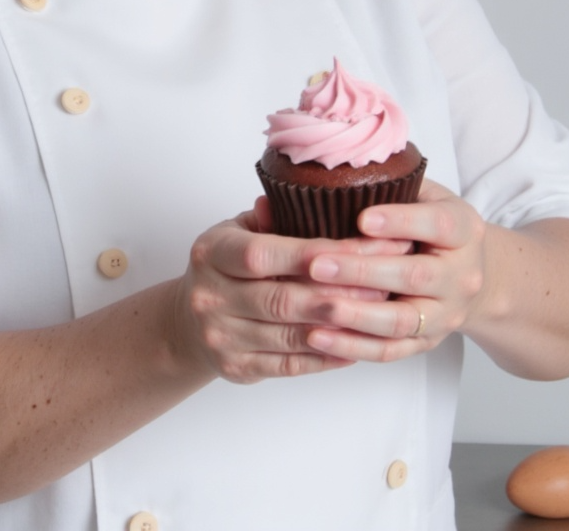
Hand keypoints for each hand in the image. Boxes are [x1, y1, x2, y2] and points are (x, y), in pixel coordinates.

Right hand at [170, 206, 411, 384]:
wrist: (186, 322)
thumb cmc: (224, 267)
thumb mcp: (237, 231)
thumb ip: (273, 218)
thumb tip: (315, 198)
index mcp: (211, 253)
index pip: (262, 254)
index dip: (312, 254)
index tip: (358, 248)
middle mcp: (210, 297)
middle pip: (282, 299)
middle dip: (338, 292)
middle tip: (382, 283)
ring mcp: (221, 337)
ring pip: (291, 336)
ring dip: (340, 326)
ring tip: (377, 312)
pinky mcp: (237, 369)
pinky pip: (291, 365)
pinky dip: (327, 356)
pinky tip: (354, 343)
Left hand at [304, 179, 485, 362]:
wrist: (473, 273)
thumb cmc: (434, 225)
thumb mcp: (425, 195)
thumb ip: (391, 184)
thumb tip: (329, 168)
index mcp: (463, 229)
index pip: (437, 225)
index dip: (400, 222)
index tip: (362, 218)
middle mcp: (460, 276)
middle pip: (414, 277)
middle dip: (362, 271)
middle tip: (316, 264)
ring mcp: (445, 314)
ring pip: (401, 321)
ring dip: (355, 314)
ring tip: (314, 305)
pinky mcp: (426, 342)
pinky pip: (390, 350)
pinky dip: (352, 346)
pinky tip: (316, 336)